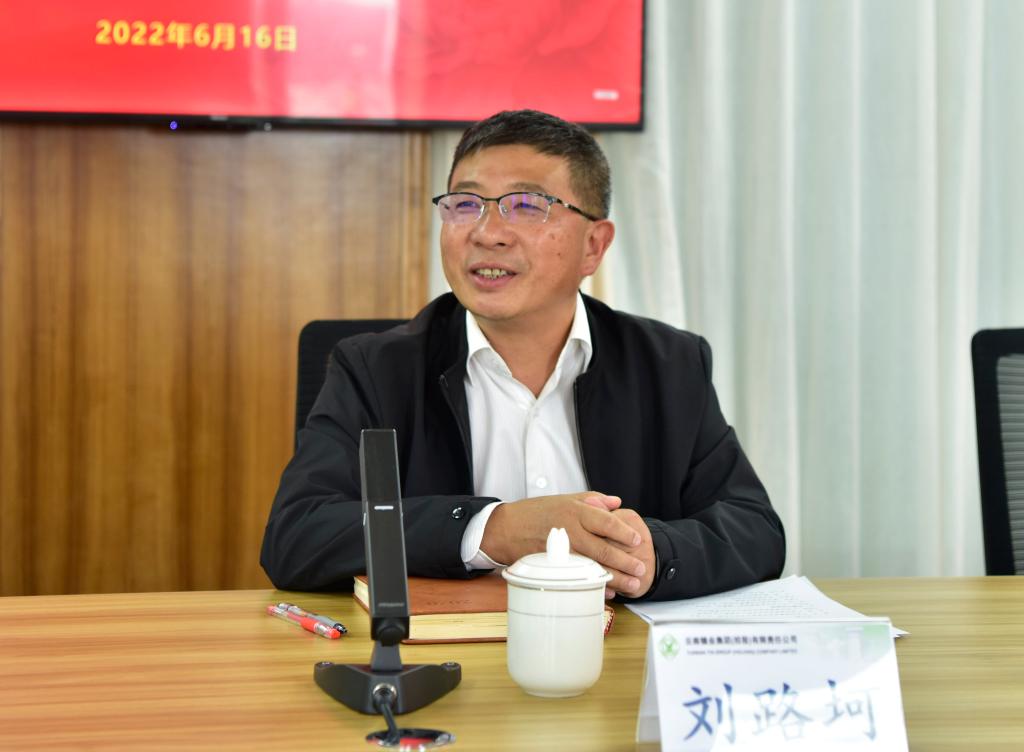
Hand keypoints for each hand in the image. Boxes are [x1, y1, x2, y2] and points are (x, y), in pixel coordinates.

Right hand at [480, 492, 646, 594]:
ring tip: (632, 584)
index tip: (637, 541)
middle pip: (603, 549)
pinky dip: (594, 586)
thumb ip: (593, 499)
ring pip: (593, 567)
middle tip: (641, 568)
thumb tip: (617, 502)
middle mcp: (570, 531)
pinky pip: (578, 579)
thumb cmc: (537, 512)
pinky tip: (607, 591)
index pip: (606, 522)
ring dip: (614, 578)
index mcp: (575, 511)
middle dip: (625, 561)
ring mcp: (562, 551)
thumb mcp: (565, 498)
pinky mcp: (554, 567)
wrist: (507, 529)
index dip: (624, 532)